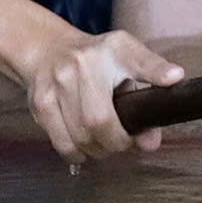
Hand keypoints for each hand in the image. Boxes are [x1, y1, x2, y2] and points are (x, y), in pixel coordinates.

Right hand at [25, 28, 181, 161]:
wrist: (48, 49)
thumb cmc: (97, 58)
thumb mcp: (130, 56)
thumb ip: (150, 91)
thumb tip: (151, 140)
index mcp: (110, 51)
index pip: (139, 66)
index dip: (151, 85)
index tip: (162, 103)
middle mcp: (78, 65)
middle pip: (99, 122)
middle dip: (116, 142)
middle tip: (122, 141)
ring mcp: (54, 85)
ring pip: (80, 138)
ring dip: (97, 150)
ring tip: (103, 142)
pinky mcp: (39, 103)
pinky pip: (61, 143)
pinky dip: (76, 153)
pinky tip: (83, 145)